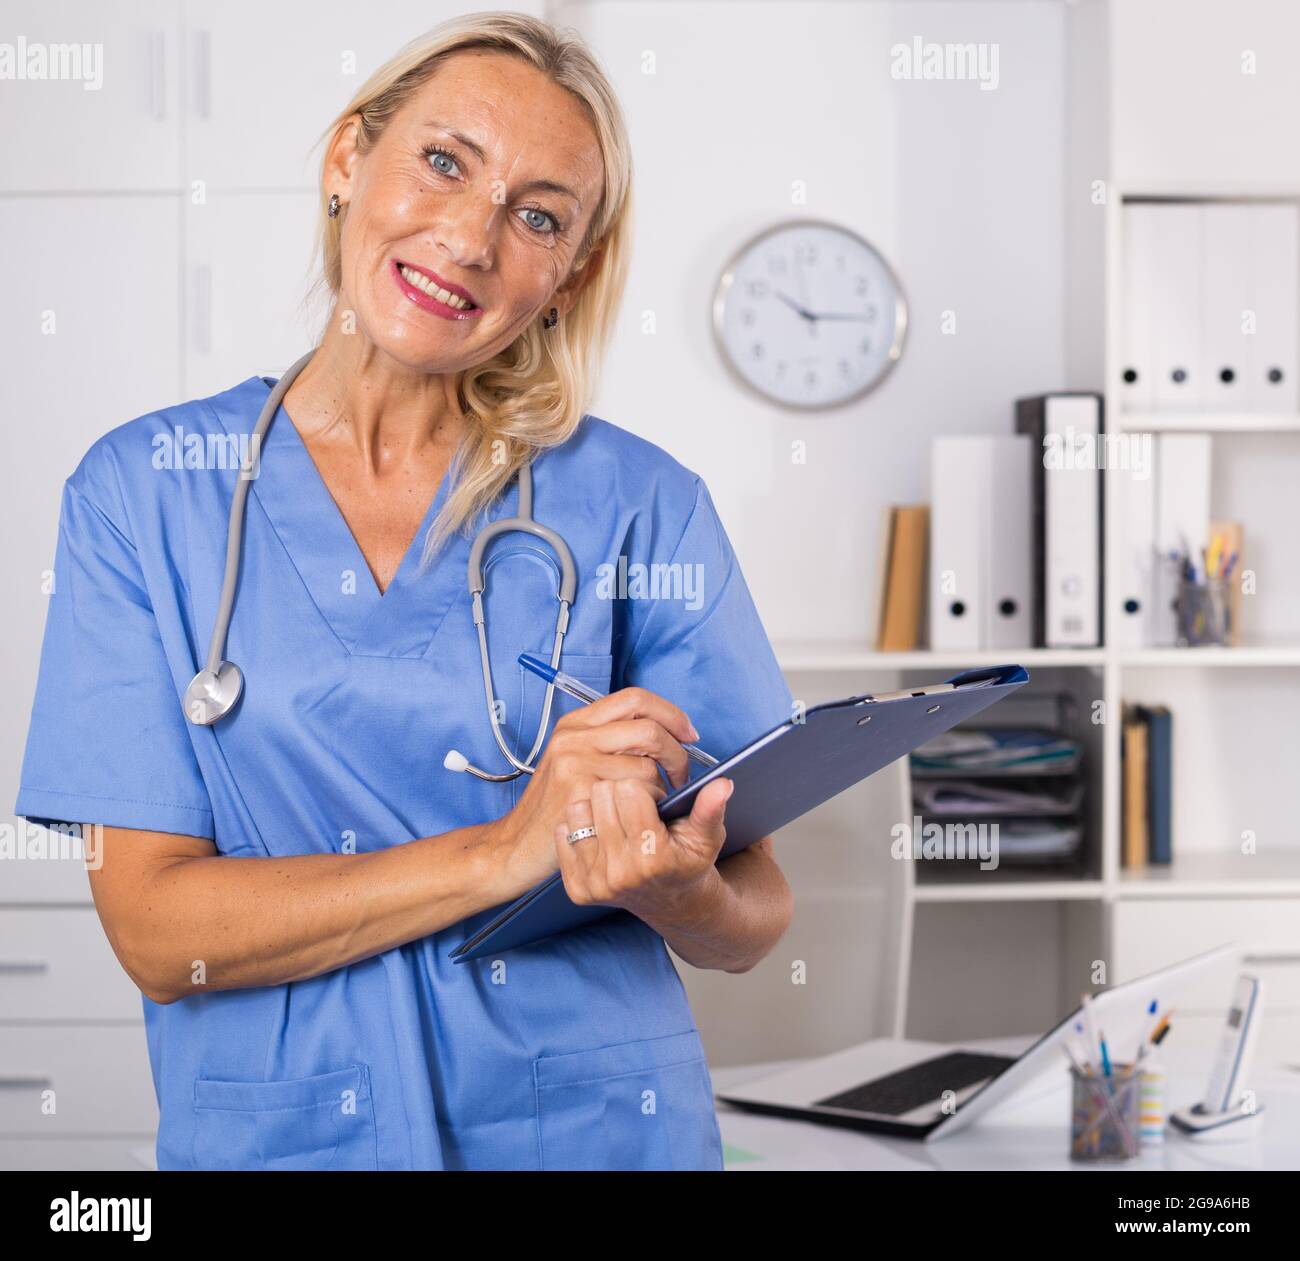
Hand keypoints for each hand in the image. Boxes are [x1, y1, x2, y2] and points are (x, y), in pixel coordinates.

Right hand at [498, 687, 700, 888]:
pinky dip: (649, 807)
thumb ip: (611, 740)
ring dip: (662, 788)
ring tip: (652, 803)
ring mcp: (574, 763)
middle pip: (649, 728)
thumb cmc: (557, 806)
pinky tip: (638, 817)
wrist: (518, 845)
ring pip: (648, 765)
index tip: (688, 733)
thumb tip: (667, 730)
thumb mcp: (575, 761)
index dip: (670, 713)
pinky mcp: (580, 792)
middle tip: (682, 774)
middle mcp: (573, 737)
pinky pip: (637, 794)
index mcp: (576, 723)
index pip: (635, 699)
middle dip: (678, 752)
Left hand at [553, 775, 733, 921]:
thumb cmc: (687, 861)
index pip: (628, 789)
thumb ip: (710, 809)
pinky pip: (563, 833)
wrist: (671, 903)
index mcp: (652, 857)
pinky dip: (579, 828)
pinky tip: (599, 837)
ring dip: (595, 808)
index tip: (652, 801)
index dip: (643, 788)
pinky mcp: (576, 889)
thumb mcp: (706, 836)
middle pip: (601, 794)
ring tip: (615, 820)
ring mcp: (595, 884)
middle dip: (619, 794)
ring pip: (578, 809)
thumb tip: (722, 784)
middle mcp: (620, 874)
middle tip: (633, 809)